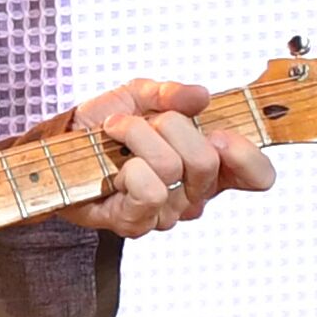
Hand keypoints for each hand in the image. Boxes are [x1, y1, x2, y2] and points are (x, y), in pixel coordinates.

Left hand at [58, 76, 271, 237]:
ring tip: (116, 133)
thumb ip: (171, 93)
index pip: (258, 177)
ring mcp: (165, 212)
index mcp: (209, 166)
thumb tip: (200, 96)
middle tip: (146, 120)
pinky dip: (126, 164)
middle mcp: (193, 195)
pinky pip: (148, 192)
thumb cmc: (103, 125)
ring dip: (138, 137)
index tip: (219, 132)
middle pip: (207, 162)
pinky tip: (111, 161)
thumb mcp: (139, 95)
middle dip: (171, 126)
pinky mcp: (134, 222)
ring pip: (172, 169)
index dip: (247, 155)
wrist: (58, 142)